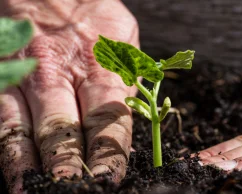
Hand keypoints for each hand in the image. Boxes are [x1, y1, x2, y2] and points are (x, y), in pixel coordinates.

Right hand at [0, 0, 138, 192]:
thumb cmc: (95, 15)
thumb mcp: (124, 43)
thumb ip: (125, 84)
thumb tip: (124, 129)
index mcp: (100, 68)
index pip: (106, 124)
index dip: (107, 157)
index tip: (108, 180)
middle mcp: (60, 74)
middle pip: (65, 132)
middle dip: (68, 169)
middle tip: (75, 192)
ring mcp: (26, 74)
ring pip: (25, 130)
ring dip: (32, 168)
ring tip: (35, 193)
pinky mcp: (2, 73)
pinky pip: (3, 117)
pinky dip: (9, 149)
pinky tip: (14, 173)